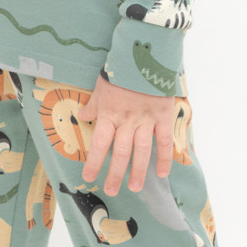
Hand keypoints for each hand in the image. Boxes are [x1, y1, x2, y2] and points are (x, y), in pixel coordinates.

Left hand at [76, 75, 174, 195]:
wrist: (145, 55)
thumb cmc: (121, 70)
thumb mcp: (101, 86)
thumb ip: (93, 104)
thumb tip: (82, 116)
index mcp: (109, 114)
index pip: (99, 143)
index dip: (93, 161)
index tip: (89, 177)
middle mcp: (126, 121)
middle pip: (119, 152)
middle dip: (115, 174)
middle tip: (112, 191)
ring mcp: (146, 120)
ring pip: (141, 150)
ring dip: (138, 171)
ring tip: (135, 188)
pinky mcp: (163, 117)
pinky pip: (164, 141)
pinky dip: (164, 158)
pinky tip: (162, 173)